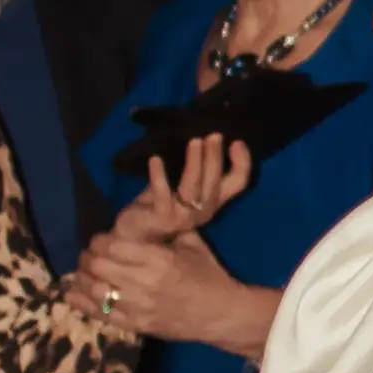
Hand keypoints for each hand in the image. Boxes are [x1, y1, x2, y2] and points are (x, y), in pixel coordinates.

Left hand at [79, 226, 262, 346]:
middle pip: (98, 266)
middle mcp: (144, 282)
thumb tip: (147, 212)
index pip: (112, 245)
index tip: (100, 240)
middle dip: (89, 258)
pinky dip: (82, 303)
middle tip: (90, 256)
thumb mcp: (192, 244)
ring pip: (95, 290)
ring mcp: (139, 306)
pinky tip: (73, 293)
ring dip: (84, 279)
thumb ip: (167, 229)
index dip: (99, 240)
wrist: (222, 313)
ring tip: (85, 273)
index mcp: (158, 258)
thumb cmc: (209, 275)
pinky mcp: (137, 325)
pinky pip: (101, 314)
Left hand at [99, 130, 251, 248]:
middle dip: (215, 158)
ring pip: (194, 189)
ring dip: (195, 164)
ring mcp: (184, 218)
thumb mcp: (175, 186)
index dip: (242, 163)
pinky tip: (155, 160)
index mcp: (210, 202)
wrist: (130, 237)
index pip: (237, 183)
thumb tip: (197, 139)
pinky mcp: (163, 219)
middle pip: (215, 184)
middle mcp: (203, 211)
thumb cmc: (154, 209)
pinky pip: (163, 196)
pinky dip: (159, 177)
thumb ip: (187, 171)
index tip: (236, 141)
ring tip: (194, 142)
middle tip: (213, 135)